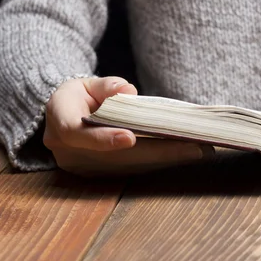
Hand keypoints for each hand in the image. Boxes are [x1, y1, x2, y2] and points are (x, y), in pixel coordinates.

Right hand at [43, 76, 212, 175]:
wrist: (65, 119)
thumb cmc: (79, 98)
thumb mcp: (86, 84)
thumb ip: (106, 85)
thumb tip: (126, 91)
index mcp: (61, 125)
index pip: (79, 134)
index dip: (105, 139)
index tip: (131, 137)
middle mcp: (71, 154)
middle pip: (117, 157)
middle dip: (158, 152)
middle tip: (195, 147)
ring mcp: (86, 170)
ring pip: (129, 166)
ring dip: (166, 159)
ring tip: (199, 150)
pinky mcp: (102, 176)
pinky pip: (134, 170)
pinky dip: (160, 162)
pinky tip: (186, 154)